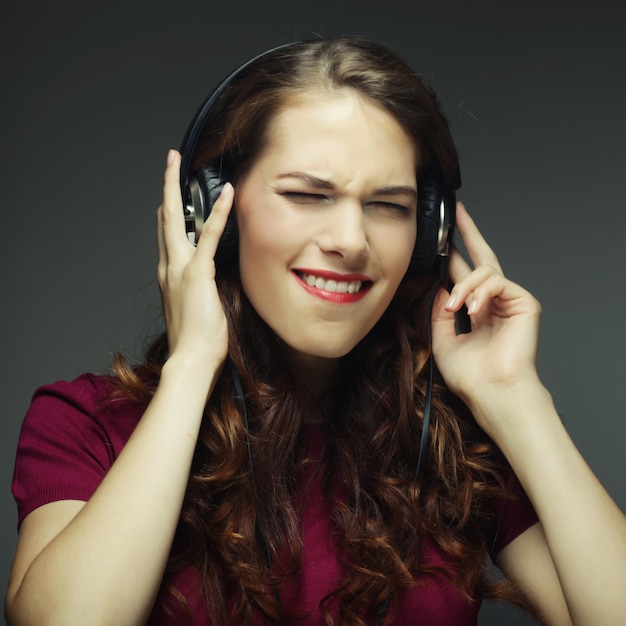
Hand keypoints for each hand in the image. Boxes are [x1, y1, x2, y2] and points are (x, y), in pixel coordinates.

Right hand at [156, 150, 233, 367]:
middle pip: (163, 218)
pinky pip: (208, 236)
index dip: (167, 210)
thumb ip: (201, 286)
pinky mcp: (198, 273)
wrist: (191, 360)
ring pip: (175, 219)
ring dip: (176, 188)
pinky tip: (227, 194)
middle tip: (170, 161)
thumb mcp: (198, 306)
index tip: (169, 193)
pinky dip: (218, 213)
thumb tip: (214, 274)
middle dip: (166, 187)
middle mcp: (169, 267)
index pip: (166, 235)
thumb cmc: (198, 340)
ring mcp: (180, 268)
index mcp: (169, 275)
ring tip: (179, 162)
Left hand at [430, 202, 542, 434]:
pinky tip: (471, 309)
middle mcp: (494, 302)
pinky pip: (498, 282)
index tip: (441, 237)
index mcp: (477, 310)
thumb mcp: (442, 339)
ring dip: (464, 286)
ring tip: (455, 307)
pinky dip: (480, 293)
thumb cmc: (471, 375)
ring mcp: (511, 301)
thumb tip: (439, 286)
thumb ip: (440, 311)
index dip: (453, 255)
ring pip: (485, 272)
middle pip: (483, 258)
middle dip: (469, 233)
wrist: (491, 392)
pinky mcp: (525, 302)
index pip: (464, 275)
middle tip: (457, 212)